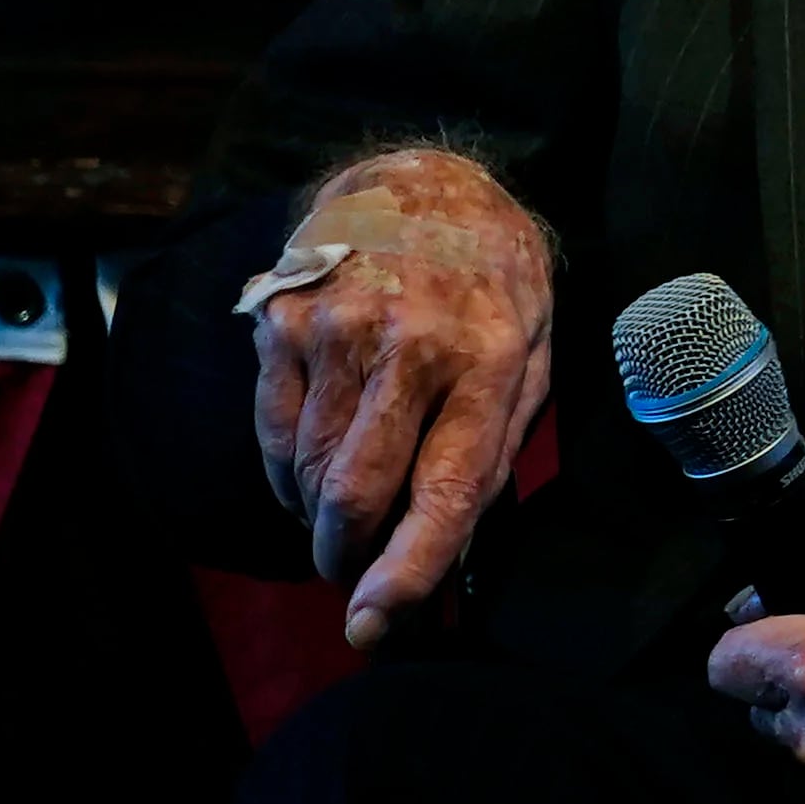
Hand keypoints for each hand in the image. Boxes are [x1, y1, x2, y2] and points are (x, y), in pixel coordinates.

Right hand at [252, 147, 553, 647]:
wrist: (423, 179)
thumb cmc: (491, 283)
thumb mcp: (532, 353)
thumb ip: (493, 446)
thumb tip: (447, 546)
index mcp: (492, 361)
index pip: (445, 491)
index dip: (406, 571)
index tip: (372, 624)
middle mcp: (411, 346)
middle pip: (356, 493)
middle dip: (345, 556)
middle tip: (351, 572)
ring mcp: (338, 330)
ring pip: (308, 471)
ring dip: (318, 515)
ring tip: (342, 507)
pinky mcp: (283, 320)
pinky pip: (273, 433)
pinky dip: (287, 473)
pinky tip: (311, 468)